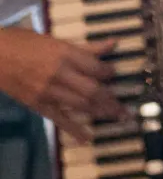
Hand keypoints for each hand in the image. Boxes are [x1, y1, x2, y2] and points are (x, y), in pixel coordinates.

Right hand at [0, 26, 121, 142]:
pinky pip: (59, 118)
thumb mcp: (54, 40)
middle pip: (94, 90)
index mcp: (65, 54)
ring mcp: (48, 90)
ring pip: (82, 104)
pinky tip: (86, 138)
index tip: (114, 76)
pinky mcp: (37, 103)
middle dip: (112, 100)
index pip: (97, 68)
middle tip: (125, 108)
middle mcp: (60, 73)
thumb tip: (112, 44)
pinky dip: (74, 129)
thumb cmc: (21, 42)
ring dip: (101, 112)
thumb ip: (84, 47)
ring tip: (117, 118)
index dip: (109, 74)